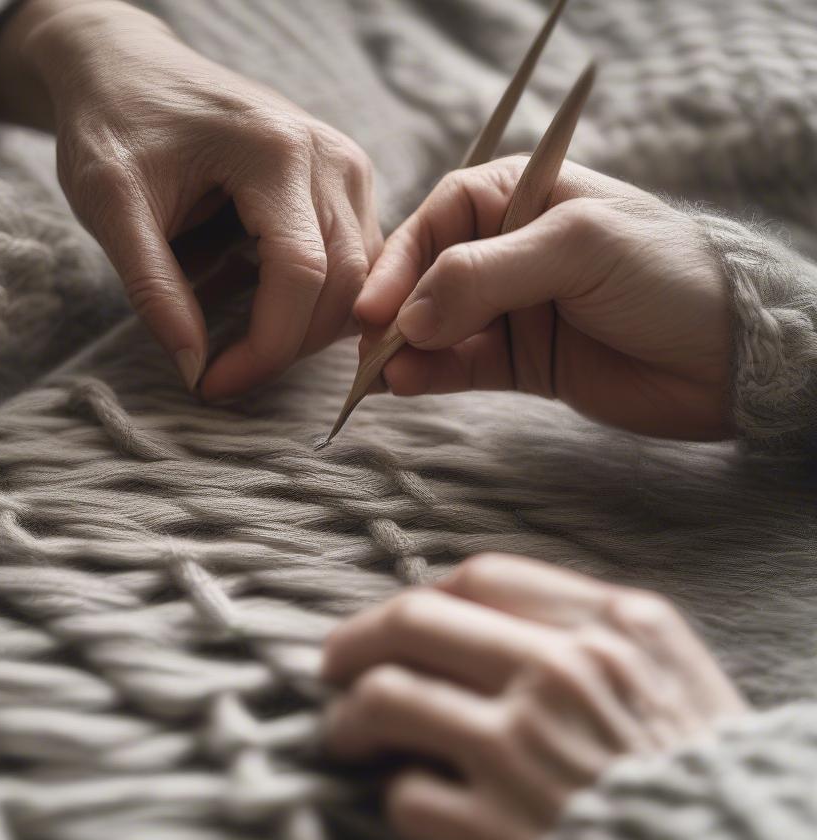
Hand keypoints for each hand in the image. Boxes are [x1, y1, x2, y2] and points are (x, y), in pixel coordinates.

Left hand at [0, 0, 380, 397]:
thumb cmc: (112, 123)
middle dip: (285, 348)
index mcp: (276, 151)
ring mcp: (346, 168)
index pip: (300, 275)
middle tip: (222, 374)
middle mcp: (330, 157)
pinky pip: (354, 264)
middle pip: (344, 287)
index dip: (264, 348)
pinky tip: (265, 307)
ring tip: (239, 341)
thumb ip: (153, 288)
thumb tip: (194, 368)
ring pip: (360, 283)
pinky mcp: (343, 183)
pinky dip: (317, 302)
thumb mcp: (110, 205)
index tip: (211, 384)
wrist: (126, 66)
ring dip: (305, 329)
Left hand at [322, 554, 745, 839]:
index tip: (403, 621)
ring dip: (350, 718)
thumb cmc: (714, 790)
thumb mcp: (681, 685)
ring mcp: (524, 750)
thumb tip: (488, 624)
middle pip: (414, 621)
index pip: (480, 577)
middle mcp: (563, 674)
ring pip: (385, 698)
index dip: (425, 596)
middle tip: (333, 665)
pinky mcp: (498, 832)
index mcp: (616, 628)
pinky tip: (409, 804)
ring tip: (346, 736)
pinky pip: (406, 796)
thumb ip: (599, 638)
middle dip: (356, 640)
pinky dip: (396, 798)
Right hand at [354, 158, 732, 439]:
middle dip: (395, 312)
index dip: (401, 259)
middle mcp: (511, 251)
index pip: (441, 218)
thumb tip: (410, 319)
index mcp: (524, 197)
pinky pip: (461, 366)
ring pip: (438, 327)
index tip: (375, 305)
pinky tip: (408, 385)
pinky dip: (432, 376)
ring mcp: (514, 310)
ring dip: (406, 350)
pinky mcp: (522, 361)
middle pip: (428, 276)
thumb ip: (486, 276)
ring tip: (382, 376)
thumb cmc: (667, 274)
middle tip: (369, 347)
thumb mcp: (576, 247)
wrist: (728, 358)